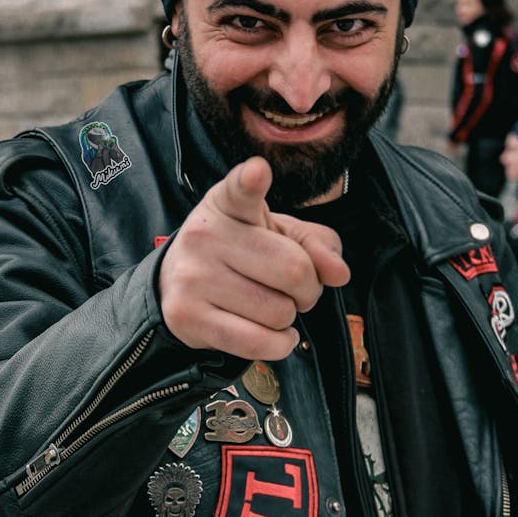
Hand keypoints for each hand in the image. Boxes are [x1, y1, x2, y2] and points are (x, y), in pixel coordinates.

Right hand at [158, 156, 350, 359]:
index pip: (241, 190)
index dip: (251, 181)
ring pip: (279, 311)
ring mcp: (193, 276)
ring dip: (288, 317)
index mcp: (228, 204)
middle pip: (293, 270)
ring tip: (269, 305)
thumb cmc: (242, 254)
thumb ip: (318, 245)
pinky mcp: (188, 316)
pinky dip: (279, 344)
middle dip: (308, 288)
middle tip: (293, 289)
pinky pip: (257, 342)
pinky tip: (275, 333)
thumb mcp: (280, 236)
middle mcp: (205, 235)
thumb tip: (339, 274)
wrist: (178, 286)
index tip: (257, 172)